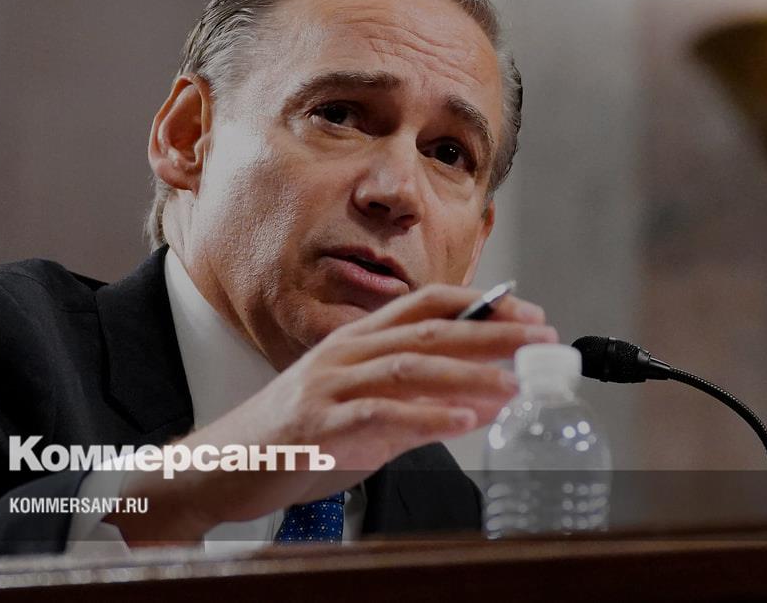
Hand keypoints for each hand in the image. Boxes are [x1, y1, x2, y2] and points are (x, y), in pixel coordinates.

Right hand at [104, 284, 555, 544]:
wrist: (224, 463)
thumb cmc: (296, 435)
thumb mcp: (361, 410)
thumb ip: (416, 404)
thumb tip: (481, 402)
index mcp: (356, 339)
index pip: (426, 303)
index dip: (482, 303)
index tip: (529, 312)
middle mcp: (345, 352)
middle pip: (429, 330)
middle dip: (493, 332)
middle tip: (543, 339)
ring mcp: (329, 386)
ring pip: (409, 367)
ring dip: (469, 373)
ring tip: (514, 384)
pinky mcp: (318, 425)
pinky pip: (378, 416)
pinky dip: (425, 417)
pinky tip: (463, 422)